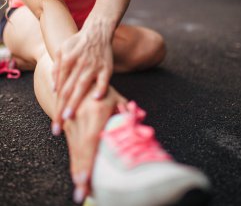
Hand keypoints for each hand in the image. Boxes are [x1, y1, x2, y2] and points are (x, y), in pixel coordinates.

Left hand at [51, 21, 113, 133]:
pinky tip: (96, 99)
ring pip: (82, 86)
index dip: (56, 105)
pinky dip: (100, 88)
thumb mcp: (61, 50)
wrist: (97, 31)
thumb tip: (53, 89)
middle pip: (68, 90)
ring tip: (69, 117)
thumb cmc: (77, 43)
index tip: (55, 122)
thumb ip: (56, 68)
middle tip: (58, 127)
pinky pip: (103, 79)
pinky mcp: (106, 67)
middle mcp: (78, 64)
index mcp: (66, 61)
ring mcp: (93, 66)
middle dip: (62, 109)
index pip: (59, 88)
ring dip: (75, 102)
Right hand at [64, 85, 127, 202]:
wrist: (80, 78)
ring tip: (80, 188)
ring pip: (74, 149)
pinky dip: (74, 160)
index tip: (86, 177)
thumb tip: (142, 126)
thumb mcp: (117, 98)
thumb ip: (128, 113)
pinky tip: (77, 173)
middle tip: (82, 193)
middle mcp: (82, 116)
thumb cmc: (103, 90)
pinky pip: (71, 146)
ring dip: (76, 169)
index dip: (87, 159)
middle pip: (80, 149)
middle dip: (81, 172)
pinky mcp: (67, 124)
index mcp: (97, 110)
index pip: (91, 139)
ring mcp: (72, 120)